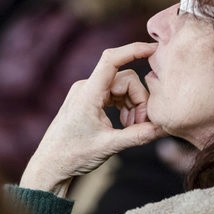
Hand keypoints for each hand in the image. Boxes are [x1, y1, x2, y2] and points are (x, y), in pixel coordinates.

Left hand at [19, 42, 165, 196]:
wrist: (50, 165)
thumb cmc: (73, 155)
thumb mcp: (110, 146)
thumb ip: (138, 135)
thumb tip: (163, 128)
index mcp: (88, 93)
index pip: (111, 60)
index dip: (133, 50)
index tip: (154, 48)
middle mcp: (87, 87)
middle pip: (126, 79)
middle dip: (139, 100)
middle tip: (141, 126)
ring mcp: (87, 92)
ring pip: (122, 87)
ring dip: (133, 106)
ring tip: (132, 129)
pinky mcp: (89, 100)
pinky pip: (115, 94)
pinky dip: (125, 107)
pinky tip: (125, 126)